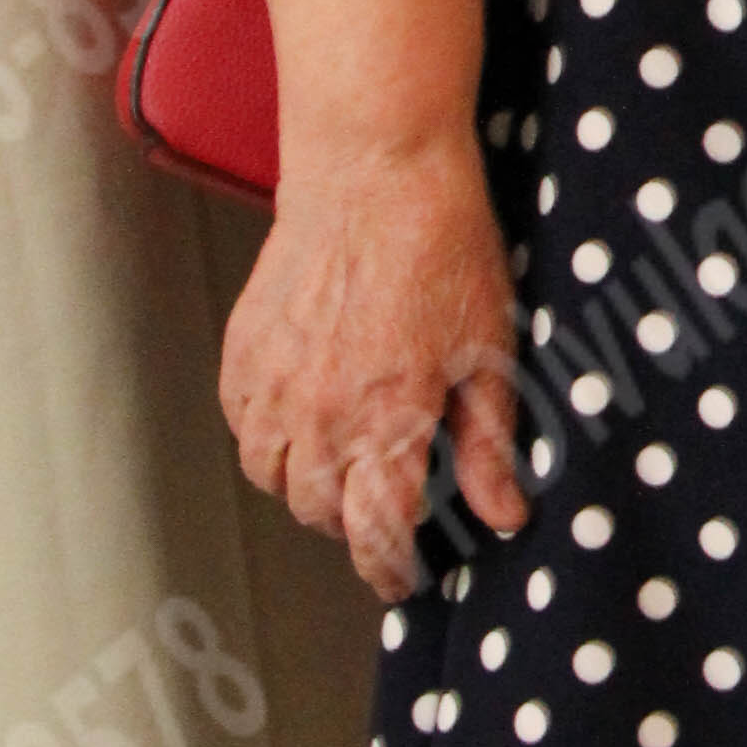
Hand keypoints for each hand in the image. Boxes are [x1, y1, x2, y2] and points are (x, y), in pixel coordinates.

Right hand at [219, 130, 526, 601]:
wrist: (374, 171)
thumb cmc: (443, 250)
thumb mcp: (490, 350)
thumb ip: (489, 443)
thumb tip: (503, 515)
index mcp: (386, 422)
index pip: (375, 535)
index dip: (391, 569)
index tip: (404, 576)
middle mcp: (317, 415)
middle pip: (320, 513)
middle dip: (356, 522)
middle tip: (390, 500)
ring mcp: (270, 384)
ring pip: (272, 477)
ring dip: (308, 484)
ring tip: (348, 458)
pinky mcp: (242, 351)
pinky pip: (243, 426)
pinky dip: (268, 438)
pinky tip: (306, 416)